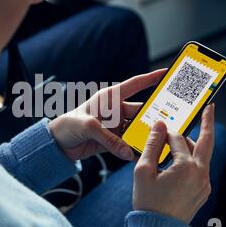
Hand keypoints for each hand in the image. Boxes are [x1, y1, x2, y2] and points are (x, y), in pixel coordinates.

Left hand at [49, 69, 166, 160]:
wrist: (57, 143)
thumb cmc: (67, 125)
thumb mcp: (88, 127)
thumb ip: (109, 139)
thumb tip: (127, 152)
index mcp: (109, 98)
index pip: (135, 85)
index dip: (151, 78)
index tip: (166, 73)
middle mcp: (115, 110)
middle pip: (140, 112)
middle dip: (153, 117)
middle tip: (168, 123)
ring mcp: (115, 126)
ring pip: (136, 130)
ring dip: (144, 136)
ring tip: (157, 141)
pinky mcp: (113, 140)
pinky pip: (128, 144)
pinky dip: (135, 149)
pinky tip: (143, 153)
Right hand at [132, 103, 214, 223]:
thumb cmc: (148, 201)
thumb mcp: (143, 170)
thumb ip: (152, 145)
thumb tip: (159, 125)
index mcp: (185, 167)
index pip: (176, 139)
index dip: (165, 131)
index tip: (158, 125)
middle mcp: (200, 173)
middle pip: (206, 141)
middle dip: (207, 123)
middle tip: (209, 108)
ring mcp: (204, 183)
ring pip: (202, 155)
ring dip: (192, 144)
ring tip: (179, 138)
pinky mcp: (203, 190)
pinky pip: (200, 168)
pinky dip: (192, 159)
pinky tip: (179, 159)